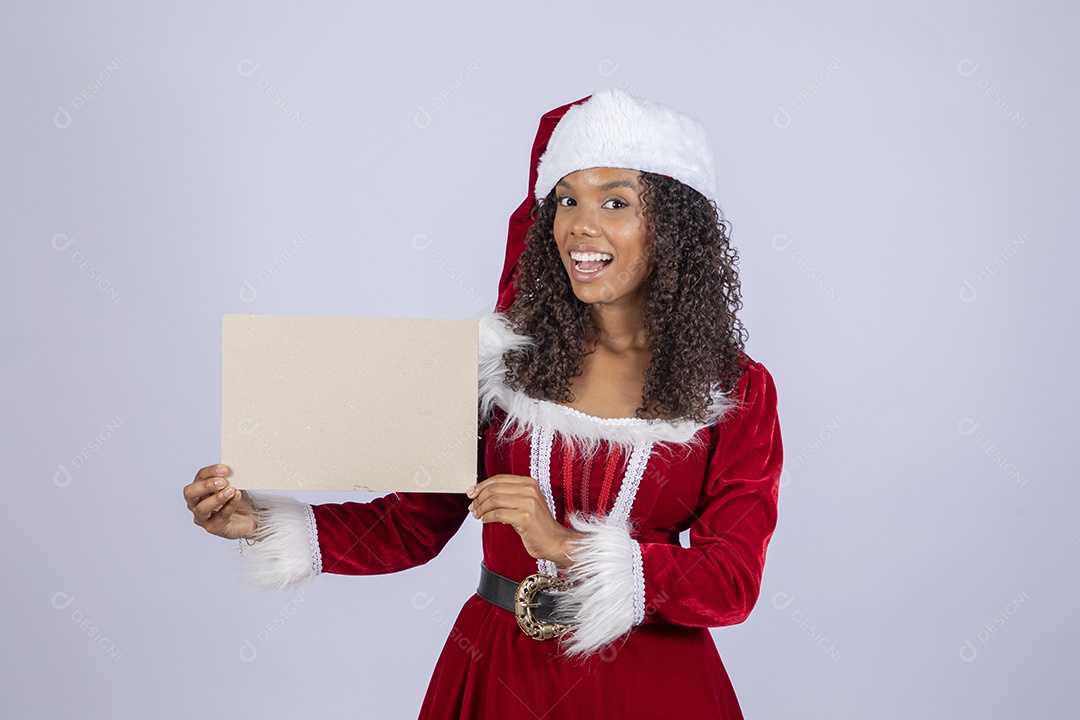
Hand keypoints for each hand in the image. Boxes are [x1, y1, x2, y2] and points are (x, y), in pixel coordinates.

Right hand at [183, 464, 257, 539]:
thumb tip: (230, 470)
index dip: (210, 472)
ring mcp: (203, 517)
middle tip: (222, 482)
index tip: (224, 469)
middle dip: (206, 486)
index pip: (199, 477)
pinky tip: (237, 498)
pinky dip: (229, 506)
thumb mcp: (233, 485)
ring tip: (231, 491)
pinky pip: (219, 517)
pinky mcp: (213, 528)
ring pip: (202, 508)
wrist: (251, 516)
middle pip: (190, 493)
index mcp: (200, 489)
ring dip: (217, 498)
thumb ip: (229, 478)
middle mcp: (196, 503)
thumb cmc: (237, 500)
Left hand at [466, 474, 584, 566]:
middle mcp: (530, 489)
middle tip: (473, 507)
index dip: (482, 485)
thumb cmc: (537, 525)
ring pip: (494, 500)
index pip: (499, 478)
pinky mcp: (525, 517)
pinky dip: (487, 517)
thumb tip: (482, 494)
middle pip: (494, 488)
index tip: (472, 493)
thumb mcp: (524, 504)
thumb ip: (508, 496)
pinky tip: (485, 520)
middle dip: (479, 498)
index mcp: (529, 483)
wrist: (555, 541)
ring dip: (481, 508)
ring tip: (478, 515)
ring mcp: (528, 503)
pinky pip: (498, 514)